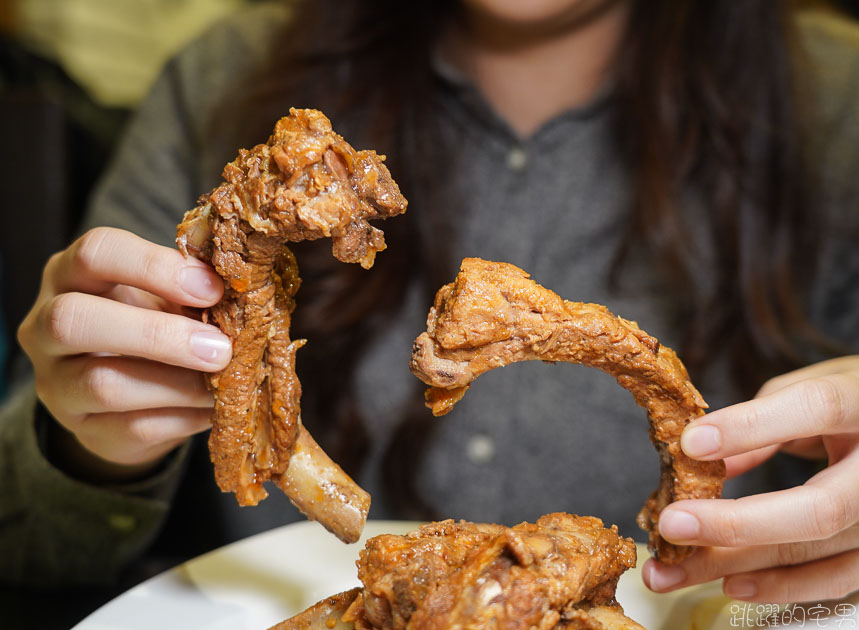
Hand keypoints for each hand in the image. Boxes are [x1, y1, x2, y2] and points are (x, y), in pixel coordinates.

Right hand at [17, 227, 230, 479]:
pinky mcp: (84, 431)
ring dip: (178, 384)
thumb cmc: (148, 323)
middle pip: (74, 320)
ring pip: (103, 384)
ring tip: (223, 382)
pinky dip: (183, 418)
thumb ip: (188, 290)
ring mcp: (56, 384)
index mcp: (70, 274)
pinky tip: (213, 408)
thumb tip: (240, 293)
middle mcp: (45, 326)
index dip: (155, 267)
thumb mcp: (161, 296)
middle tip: (220, 348)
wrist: (125, 395)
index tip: (212, 289)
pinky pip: (133, 428)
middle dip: (157, 334)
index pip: (96, 252)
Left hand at [642, 356, 858, 601]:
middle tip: (671, 525)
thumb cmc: (846, 402)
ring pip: (815, 548)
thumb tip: (696, 458)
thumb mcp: (804, 389)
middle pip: (820, 507)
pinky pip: (835, 579)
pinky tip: (730, 583)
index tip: (690, 443)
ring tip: (673, 569)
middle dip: (736, 522)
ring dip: (737, 564)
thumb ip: (755, 423)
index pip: (815, 408)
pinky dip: (779, 585)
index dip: (750, 427)